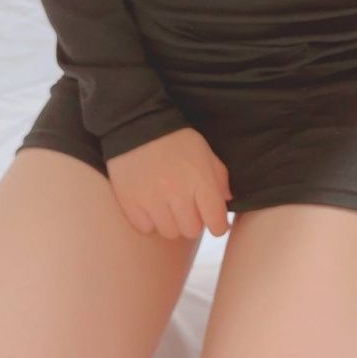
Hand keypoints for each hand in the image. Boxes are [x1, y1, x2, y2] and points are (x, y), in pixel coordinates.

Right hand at [106, 127, 232, 239]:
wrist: (136, 125)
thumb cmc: (175, 140)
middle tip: (186, 207)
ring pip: (169, 232)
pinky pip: (145, 227)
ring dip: (171, 222)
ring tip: (167, 205)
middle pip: (192, 231)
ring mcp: (152, 200)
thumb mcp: (204, 152)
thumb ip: (219, 178)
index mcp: (201, 182)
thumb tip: (226, 200)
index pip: (217, 224)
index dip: (217, 225)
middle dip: (193, 222)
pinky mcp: (130, 203)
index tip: (213, 220)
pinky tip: (150, 204)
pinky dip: (149, 220)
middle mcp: (177, 194)